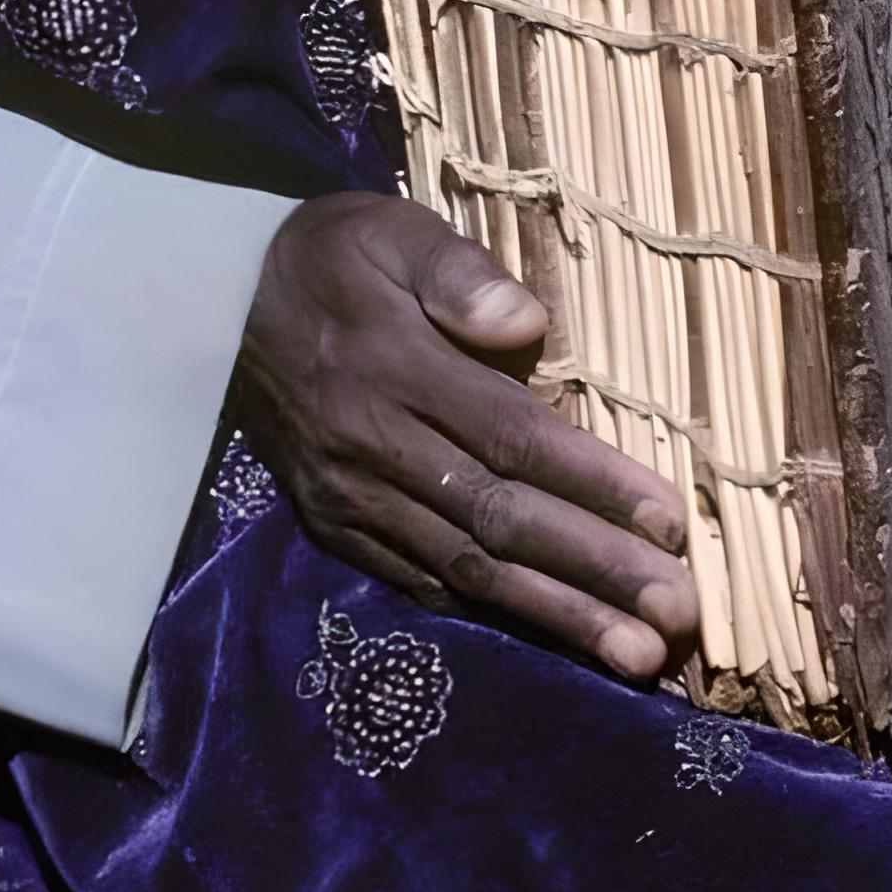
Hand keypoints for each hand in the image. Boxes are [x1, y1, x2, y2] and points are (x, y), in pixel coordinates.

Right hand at [235, 194, 697, 681]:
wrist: (215, 305)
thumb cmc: (333, 257)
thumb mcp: (392, 232)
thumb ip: (458, 274)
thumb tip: (526, 323)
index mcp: (399, 371)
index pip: (514, 439)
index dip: (595, 486)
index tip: (670, 527)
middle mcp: (375, 448)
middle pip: (501, 521)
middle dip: (595, 575)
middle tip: (676, 621)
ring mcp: (352, 498)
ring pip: (469, 569)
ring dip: (557, 617)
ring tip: (635, 659)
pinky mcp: (336, 526)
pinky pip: (422, 581)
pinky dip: (488, 613)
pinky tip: (550, 641)